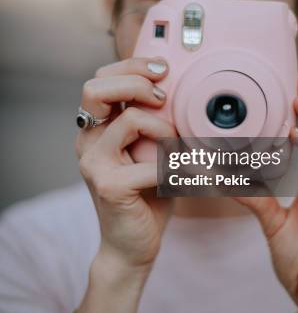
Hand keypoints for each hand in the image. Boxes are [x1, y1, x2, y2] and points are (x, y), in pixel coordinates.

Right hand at [76, 57, 175, 273]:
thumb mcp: (150, 150)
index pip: (101, 79)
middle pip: (96, 88)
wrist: (133, 246)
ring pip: (129, 118)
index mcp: (96, 128)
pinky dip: (181, 166)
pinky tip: (195, 175)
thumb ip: (154, 122)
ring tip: (179, 147)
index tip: (163, 69)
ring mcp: (94, 163)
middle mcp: (87, 141)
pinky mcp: (109, 186)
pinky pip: (153, 162)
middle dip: (136, 81)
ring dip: (165, 127)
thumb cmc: (146, 195)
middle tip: (164, 97)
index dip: (131, 66)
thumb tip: (183, 89)